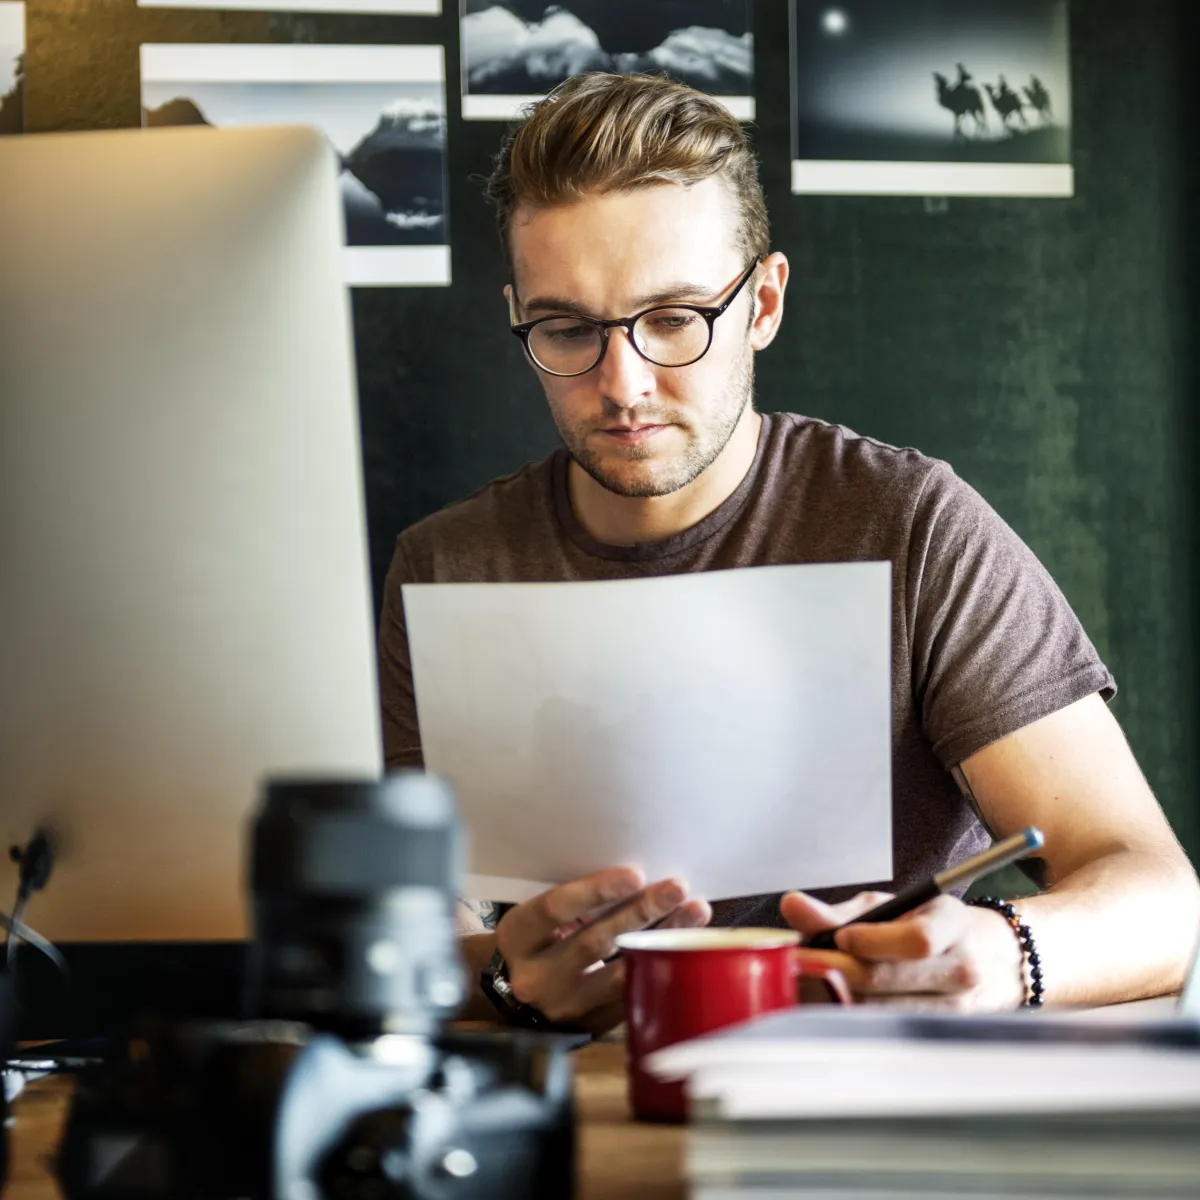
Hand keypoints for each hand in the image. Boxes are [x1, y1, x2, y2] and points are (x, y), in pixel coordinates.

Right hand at [495, 867, 710, 1031]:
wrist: (514, 995)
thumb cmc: (536, 940)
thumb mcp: (538, 918)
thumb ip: (573, 902)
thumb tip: (635, 877)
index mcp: (517, 938)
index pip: (556, 908)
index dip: (597, 891)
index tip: (636, 874)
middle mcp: (535, 977)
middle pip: (594, 941)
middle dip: (641, 912)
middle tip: (676, 888)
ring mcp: (563, 1007)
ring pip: (619, 973)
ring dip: (662, 940)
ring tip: (694, 912)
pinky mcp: (590, 1026)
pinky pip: (632, 995)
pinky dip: (662, 967)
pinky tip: (687, 945)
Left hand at [780, 889, 1025, 1011]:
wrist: (973, 957)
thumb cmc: (917, 924)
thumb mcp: (883, 907)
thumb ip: (836, 912)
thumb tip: (792, 906)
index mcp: (951, 924)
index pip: (917, 940)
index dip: (873, 940)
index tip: (841, 937)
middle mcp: (961, 968)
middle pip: (891, 979)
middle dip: (838, 970)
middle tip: (798, 962)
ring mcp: (954, 1006)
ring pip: (884, 1008)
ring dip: (839, 996)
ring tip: (807, 981)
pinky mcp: (937, 1031)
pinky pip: (888, 1026)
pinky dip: (853, 1015)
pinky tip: (829, 1003)